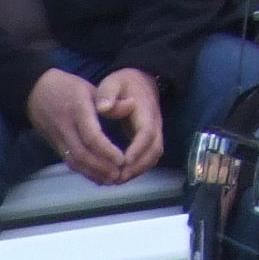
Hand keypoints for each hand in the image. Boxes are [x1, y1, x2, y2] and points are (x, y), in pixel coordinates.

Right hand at [25, 65, 130, 183]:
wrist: (35, 94)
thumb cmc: (67, 88)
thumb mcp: (90, 88)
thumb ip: (111, 101)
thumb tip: (133, 105)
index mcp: (78, 111)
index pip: (91, 136)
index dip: (106, 150)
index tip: (122, 159)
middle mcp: (66, 128)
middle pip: (82, 154)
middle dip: (102, 167)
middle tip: (120, 174)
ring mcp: (59, 139)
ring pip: (75, 162)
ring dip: (94, 173)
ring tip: (112, 180)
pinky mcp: (56, 147)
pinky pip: (71, 163)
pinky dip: (86, 173)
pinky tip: (100, 178)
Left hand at [88, 66, 164, 180]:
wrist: (141, 79)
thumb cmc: (124, 82)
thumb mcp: (112, 83)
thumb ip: (107, 94)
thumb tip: (103, 107)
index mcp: (146, 110)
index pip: (147, 133)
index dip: (138, 149)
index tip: (124, 161)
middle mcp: (155, 123)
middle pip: (154, 150)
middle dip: (138, 166)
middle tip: (118, 178)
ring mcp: (155, 132)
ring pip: (153, 156)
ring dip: (138, 170)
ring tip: (118, 180)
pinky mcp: (150, 138)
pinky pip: (149, 157)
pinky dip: (138, 168)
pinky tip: (121, 175)